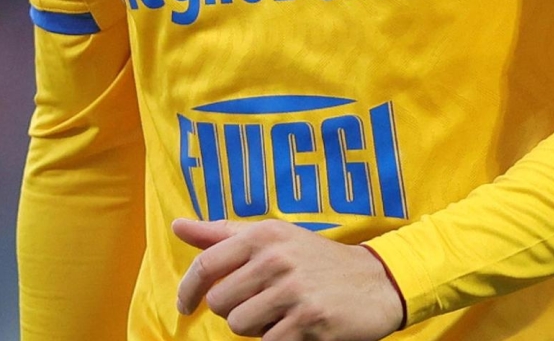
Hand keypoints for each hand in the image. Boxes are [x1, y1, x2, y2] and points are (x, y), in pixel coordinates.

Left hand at [172, 217, 406, 339]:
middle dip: (235, 311)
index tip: (186, 306)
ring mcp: (294, 289)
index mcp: (264, 235)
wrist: (376, 281)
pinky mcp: (309, 319)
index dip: (188, 291)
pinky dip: (279, 340)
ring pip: (240, 326)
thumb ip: (222, 234)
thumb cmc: (316, 260)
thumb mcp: (273, 237)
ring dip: (256, 328)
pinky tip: (299, 326)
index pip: (205, 265)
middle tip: (262, 304)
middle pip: (220, 303)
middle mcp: (276, 258)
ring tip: (282, 314)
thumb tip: (177, 225)